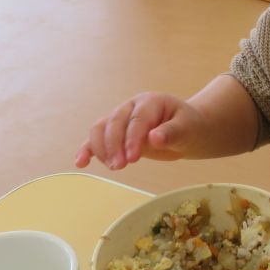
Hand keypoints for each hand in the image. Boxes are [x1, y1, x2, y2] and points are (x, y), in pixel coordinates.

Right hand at [75, 92, 208, 169]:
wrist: (186, 131)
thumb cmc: (188, 127)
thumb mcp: (187, 129)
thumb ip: (172, 133)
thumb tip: (154, 138)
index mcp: (151, 101)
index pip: (138, 119)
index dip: (133, 139)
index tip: (133, 159)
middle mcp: (131, 107)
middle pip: (115, 123)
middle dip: (115, 145)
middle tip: (120, 166)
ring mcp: (120, 118)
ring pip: (101, 129)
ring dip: (101, 148)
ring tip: (113, 167)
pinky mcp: (115, 133)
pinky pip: (96, 138)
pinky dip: (87, 149)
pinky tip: (81, 163)